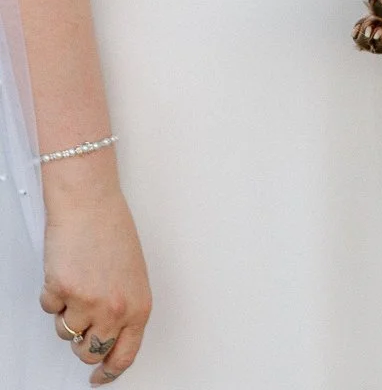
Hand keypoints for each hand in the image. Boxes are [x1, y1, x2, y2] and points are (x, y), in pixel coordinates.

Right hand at [41, 185, 150, 383]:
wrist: (90, 202)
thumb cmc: (112, 230)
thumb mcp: (132, 275)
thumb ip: (124, 307)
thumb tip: (112, 335)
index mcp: (138, 306)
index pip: (125, 356)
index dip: (110, 372)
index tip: (101, 377)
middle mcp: (115, 309)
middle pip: (90, 352)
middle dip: (83, 340)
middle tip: (83, 315)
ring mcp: (87, 303)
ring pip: (67, 333)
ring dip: (67, 313)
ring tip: (78, 280)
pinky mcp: (62, 292)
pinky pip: (49, 309)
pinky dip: (52, 293)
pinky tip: (66, 270)